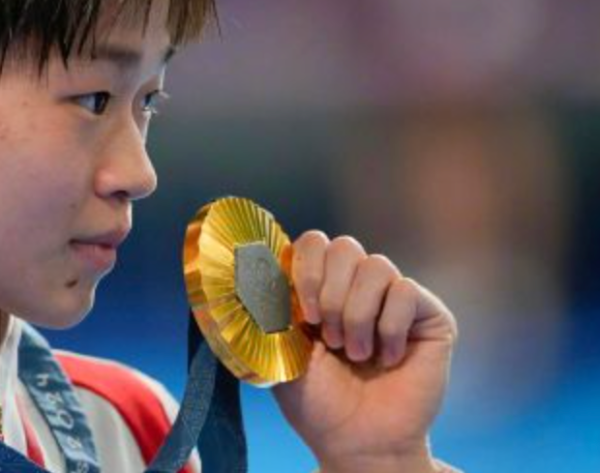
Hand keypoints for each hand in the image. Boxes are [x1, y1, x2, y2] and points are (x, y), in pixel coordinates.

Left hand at [271, 231, 457, 472]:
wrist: (358, 443)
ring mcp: (394, 298)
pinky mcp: (428, 315)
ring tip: (355, 353)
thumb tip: (259, 270)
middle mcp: (357, 287)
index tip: (305, 315)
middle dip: (331, 294)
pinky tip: (387, 359)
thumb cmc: (318, 402)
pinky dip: (389, 328)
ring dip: (357, 315)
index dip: (306, 270)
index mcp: (321, 288)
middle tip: (328, 338)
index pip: (313, 243)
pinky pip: (406, 291)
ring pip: (376, 265)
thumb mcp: (282, 352)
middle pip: (344, 246)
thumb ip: (274, 309)